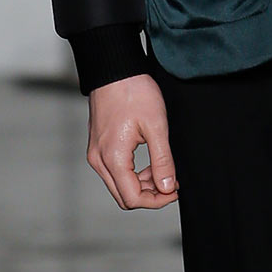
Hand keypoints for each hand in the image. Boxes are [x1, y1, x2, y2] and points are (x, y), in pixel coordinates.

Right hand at [86, 73, 178, 210]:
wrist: (114, 71)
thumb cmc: (134, 93)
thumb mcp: (156, 127)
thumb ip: (162, 161)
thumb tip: (168, 188)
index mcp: (113, 158)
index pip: (133, 198)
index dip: (157, 200)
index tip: (175, 190)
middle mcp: (99, 160)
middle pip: (124, 197)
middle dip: (150, 195)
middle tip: (171, 182)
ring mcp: (95, 154)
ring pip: (118, 186)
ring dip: (141, 185)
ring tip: (161, 169)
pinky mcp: (97, 147)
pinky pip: (114, 172)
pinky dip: (131, 174)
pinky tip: (147, 162)